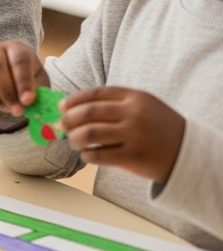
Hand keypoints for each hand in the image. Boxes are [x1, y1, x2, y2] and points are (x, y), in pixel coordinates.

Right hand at [0, 40, 47, 130]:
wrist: (12, 81)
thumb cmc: (29, 80)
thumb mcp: (39, 83)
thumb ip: (38, 92)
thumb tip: (31, 104)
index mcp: (16, 49)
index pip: (19, 61)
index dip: (23, 82)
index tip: (28, 101)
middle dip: (7, 94)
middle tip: (18, 111)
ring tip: (6, 110)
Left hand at [62, 87, 185, 183]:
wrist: (189, 153)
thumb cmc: (158, 128)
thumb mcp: (144, 107)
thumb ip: (116, 104)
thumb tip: (75, 108)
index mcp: (135, 98)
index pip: (96, 94)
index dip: (74, 100)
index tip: (62, 106)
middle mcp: (134, 114)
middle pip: (89, 112)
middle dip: (69, 119)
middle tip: (61, 125)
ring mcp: (135, 135)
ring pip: (91, 133)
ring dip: (75, 137)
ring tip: (73, 140)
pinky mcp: (134, 157)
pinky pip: (99, 155)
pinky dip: (87, 155)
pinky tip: (87, 154)